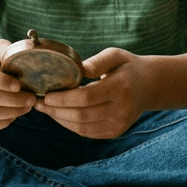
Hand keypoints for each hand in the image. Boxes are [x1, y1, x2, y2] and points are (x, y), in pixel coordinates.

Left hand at [36, 47, 150, 138]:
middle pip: (81, 115)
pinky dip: (70, 125)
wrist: (149, 86)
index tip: (45, 95)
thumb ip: (97, 61)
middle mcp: (121, 109)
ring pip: (82, 127)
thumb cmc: (127, 66)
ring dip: (60, 119)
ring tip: (44, 109)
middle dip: (56, 111)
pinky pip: (87, 132)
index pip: (87, 97)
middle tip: (37, 103)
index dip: (64, 99)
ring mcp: (119, 124)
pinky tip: (59, 115)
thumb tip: (78, 68)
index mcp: (121, 87)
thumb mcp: (116, 54)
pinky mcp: (115, 132)